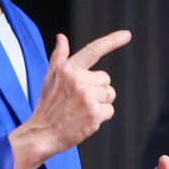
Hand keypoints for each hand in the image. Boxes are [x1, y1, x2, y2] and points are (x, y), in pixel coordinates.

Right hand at [7, 30, 130, 168]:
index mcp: (68, 69)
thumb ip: (59, 56)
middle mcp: (79, 80)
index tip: (126, 35)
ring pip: (109, 95)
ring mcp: (88, 97)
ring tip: (81, 110)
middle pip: (105, 79)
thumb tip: (61, 37)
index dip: (112, 41)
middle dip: (97, 89)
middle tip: (79, 100)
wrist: (42, 133)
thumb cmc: (47, 105)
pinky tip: (86, 119)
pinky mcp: (95, 114)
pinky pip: (110, 110)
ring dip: (100, 103)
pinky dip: (101, 116)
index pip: (93, 50)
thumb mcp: (50, 77)